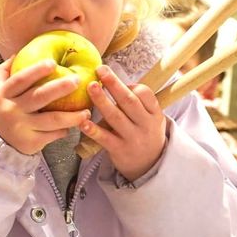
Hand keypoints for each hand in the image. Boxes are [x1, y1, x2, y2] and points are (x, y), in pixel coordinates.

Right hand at [0, 58, 89, 154]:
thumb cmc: (5, 108)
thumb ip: (6, 70)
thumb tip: (19, 52)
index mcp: (4, 94)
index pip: (20, 79)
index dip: (36, 70)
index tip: (53, 62)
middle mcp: (12, 110)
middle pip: (39, 97)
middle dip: (60, 87)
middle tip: (77, 80)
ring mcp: (22, 127)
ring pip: (52, 120)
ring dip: (72, 116)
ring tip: (87, 112)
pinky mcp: (31, 142)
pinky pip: (53, 135)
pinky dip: (65, 129)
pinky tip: (75, 125)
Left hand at [79, 65, 166, 179]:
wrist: (149, 166)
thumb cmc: (144, 134)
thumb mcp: (151, 118)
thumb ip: (138, 102)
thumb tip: (114, 79)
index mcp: (154, 114)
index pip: (145, 94)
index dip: (130, 84)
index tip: (116, 80)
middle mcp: (145, 125)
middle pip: (129, 102)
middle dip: (114, 85)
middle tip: (100, 70)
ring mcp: (132, 138)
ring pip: (116, 117)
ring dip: (102, 101)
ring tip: (91, 87)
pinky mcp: (119, 150)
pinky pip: (105, 138)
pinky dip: (93, 130)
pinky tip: (82, 122)